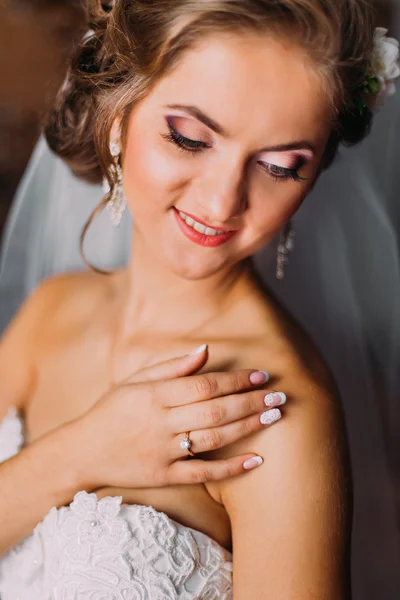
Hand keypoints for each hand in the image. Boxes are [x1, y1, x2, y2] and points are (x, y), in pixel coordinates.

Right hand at [74, 345, 285, 488]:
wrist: (83, 451)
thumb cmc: (112, 410)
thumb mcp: (134, 380)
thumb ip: (171, 366)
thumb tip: (205, 350)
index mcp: (154, 394)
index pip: (204, 385)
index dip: (235, 380)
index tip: (261, 376)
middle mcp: (160, 422)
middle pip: (214, 410)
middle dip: (250, 401)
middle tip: (279, 395)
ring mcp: (163, 451)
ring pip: (213, 439)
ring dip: (247, 427)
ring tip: (274, 416)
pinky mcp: (163, 476)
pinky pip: (202, 475)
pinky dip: (230, 469)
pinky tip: (256, 461)